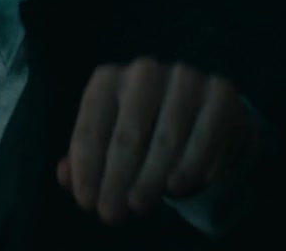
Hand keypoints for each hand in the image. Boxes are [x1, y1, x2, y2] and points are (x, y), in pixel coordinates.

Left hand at [56, 58, 256, 224]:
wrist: (203, 122)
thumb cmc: (144, 136)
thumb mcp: (110, 144)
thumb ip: (85, 159)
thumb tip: (64, 176)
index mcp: (108, 79)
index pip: (91, 127)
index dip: (87, 168)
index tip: (87, 201)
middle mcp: (144, 72)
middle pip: (127, 134)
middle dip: (117, 178)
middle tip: (112, 213)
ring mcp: (185, 79)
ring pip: (166, 137)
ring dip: (151, 176)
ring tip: (140, 204)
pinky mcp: (220, 93)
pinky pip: (206, 135)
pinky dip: (191, 165)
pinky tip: (178, 188)